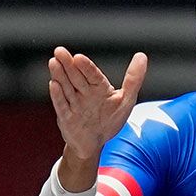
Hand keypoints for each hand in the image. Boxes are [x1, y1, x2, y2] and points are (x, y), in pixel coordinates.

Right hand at [48, 48, 147, 190]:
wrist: (94, 143)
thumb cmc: (110, 119)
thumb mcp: (126, 100)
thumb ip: (133, 78)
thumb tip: (141, 56)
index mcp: (99, 87)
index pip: (92, 74)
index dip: (86, 66)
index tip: (79, 57)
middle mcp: (84, 93)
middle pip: (75, 77)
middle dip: (67, 64)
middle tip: (59, 51)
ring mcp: (74, 104)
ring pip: (66, 87)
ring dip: (60, 75)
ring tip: (53, 62)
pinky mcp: (66, 117)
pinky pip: (62, 106)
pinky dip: (58, 96)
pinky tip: (53, 84)